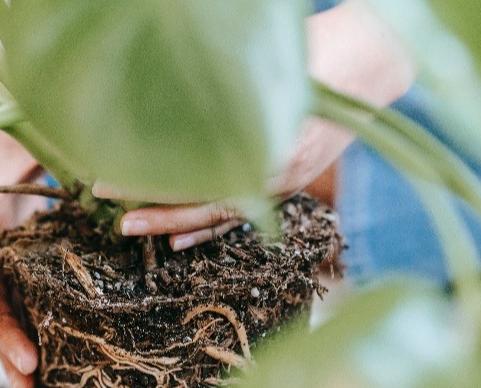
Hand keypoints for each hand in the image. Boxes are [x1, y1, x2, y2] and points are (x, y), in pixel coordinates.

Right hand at [0, 130, 44, 387]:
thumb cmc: (12, 131)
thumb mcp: (31, 131)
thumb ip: (56, 149)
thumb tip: (102, 174)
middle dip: (3, 337)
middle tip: (26, 370)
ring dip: (11, 351)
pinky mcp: (13, 268)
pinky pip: (17, 306)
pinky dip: (26, 336)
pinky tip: (42, 370)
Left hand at [104, 0, 413, 248]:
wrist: (372, 63)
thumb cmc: (321, 54)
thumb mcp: (273, 66)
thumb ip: (226, 88)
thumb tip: (161, 94)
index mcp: (271, 139)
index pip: (198, 171)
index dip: (151, 178)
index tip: (109, 177)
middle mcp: (277, 168)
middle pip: (205, 198)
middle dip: (154, 203)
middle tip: (108, 198)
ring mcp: (284, 181)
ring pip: (221, 212)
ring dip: (174, 221)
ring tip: (131, 226)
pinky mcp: (287, 184)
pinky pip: (242, 215)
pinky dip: (208, 228)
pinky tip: (178, 239)